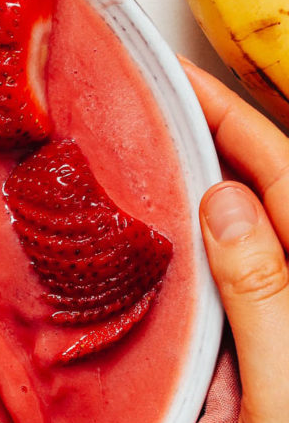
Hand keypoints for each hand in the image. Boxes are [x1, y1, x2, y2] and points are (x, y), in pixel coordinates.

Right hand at [181, 57, 288, 422]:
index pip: (283, 169)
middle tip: (146, 104)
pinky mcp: (279, 345)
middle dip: (211, 135)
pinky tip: (169, 233)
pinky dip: (202, 240)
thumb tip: (226, 196)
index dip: (225, 116)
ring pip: (253, 225)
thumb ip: (266, 288)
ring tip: (149, 150)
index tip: (170, 76)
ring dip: (204, 181)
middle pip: (270, 185)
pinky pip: (240, 272)